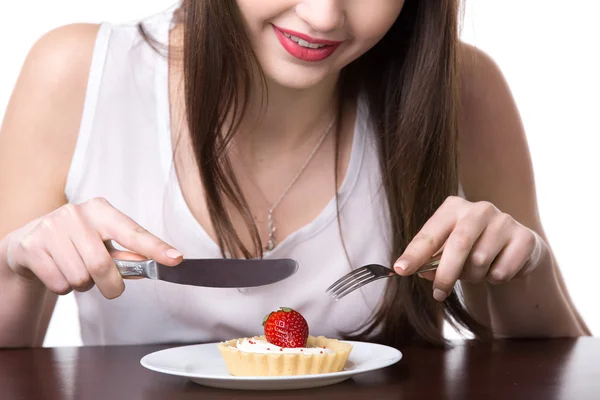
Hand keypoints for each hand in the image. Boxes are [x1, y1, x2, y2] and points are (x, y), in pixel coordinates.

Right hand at [0, 197, 182, 298]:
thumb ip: (126, 255)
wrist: (29, 243)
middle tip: (111, 288)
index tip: (175, 258)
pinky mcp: (31, 246)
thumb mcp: (102, 243)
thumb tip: (148, 266)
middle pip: (102, 266)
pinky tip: (58, 272)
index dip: (155, 248)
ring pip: (80, 278)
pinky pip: (59, 284)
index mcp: (101, 210)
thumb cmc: (75, 243)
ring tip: (76, 270)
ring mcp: (51, 228)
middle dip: (110, 285)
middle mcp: (76, 213)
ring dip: (84, 285)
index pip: (133, 232)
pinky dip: (63, 288)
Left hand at [393, 196, 538, 301]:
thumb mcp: (447, 251)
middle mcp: (479, 209)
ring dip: (474, 277)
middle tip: (438, 294)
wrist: (514, 246)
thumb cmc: (472, 247)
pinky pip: (502, 272)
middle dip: (446, 274)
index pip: (430, 233)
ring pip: (480, 262)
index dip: (414, 253)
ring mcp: (504, 221)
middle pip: (459, 245)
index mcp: (453, 207)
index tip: (400, 270)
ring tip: (477, 271)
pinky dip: (495, 279)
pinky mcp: (525, 238)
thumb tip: (422, 273)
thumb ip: (432, 260)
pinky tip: (498, 268)